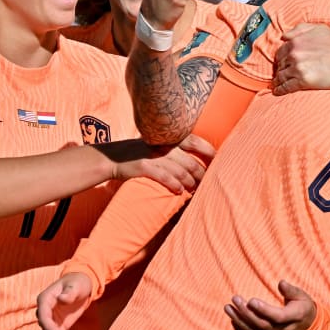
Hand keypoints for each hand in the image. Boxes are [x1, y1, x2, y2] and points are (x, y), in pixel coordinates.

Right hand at [37, 272, 92, 329]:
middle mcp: (44, 312)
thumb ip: (69, 292)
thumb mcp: (75, 284)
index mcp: (45, 300)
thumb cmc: (77, 282)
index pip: (43, 317)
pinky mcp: (57, 327)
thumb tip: (62, 298)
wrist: (81, 284)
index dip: (50, 329)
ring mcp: (50, 321)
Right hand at [97, 136, 213, 193]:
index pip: (195, 141)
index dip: (209, 152)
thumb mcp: (156, 143)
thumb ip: (174, 147)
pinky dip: (174, 185)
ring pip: (180, 171)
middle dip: (201, 175)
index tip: (218, 161)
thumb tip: (196, 159)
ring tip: (194, 189)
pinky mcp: (144, 166)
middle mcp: (164, 145)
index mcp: (169, 137)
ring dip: (190, 183)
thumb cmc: (138, 152)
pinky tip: (179, 191)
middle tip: (207, 183)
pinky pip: (164, 177)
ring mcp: (154, 155)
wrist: (111, 157)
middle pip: (191, 162)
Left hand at [224, 280, 316, 329]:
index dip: (264, 310)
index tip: (250, 300)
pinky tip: (233, 320)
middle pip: (262, 325)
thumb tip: (281, 282)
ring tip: (228, 308)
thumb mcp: (301, 295)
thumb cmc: (302, 305)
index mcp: (294, 317)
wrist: (307, 325)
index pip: (277, 317)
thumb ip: (290, 290)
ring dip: (239, 321)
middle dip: (246, 313)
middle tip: (235, 299)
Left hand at [272, 24, 329, 93]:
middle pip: (280, 63)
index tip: (281, 62)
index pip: (281, 50)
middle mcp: (295, 53)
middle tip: (279, 73)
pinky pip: (286, 86)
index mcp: (297, 40)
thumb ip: (300, 29)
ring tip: (276, 84)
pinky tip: (277, 92)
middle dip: (279, 68)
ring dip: (277, 80)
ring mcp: (298, 67)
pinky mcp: (303, 81)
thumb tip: (284, 36)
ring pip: (281, 75)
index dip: (281, 57)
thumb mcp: (320, 29)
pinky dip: (280, 89)